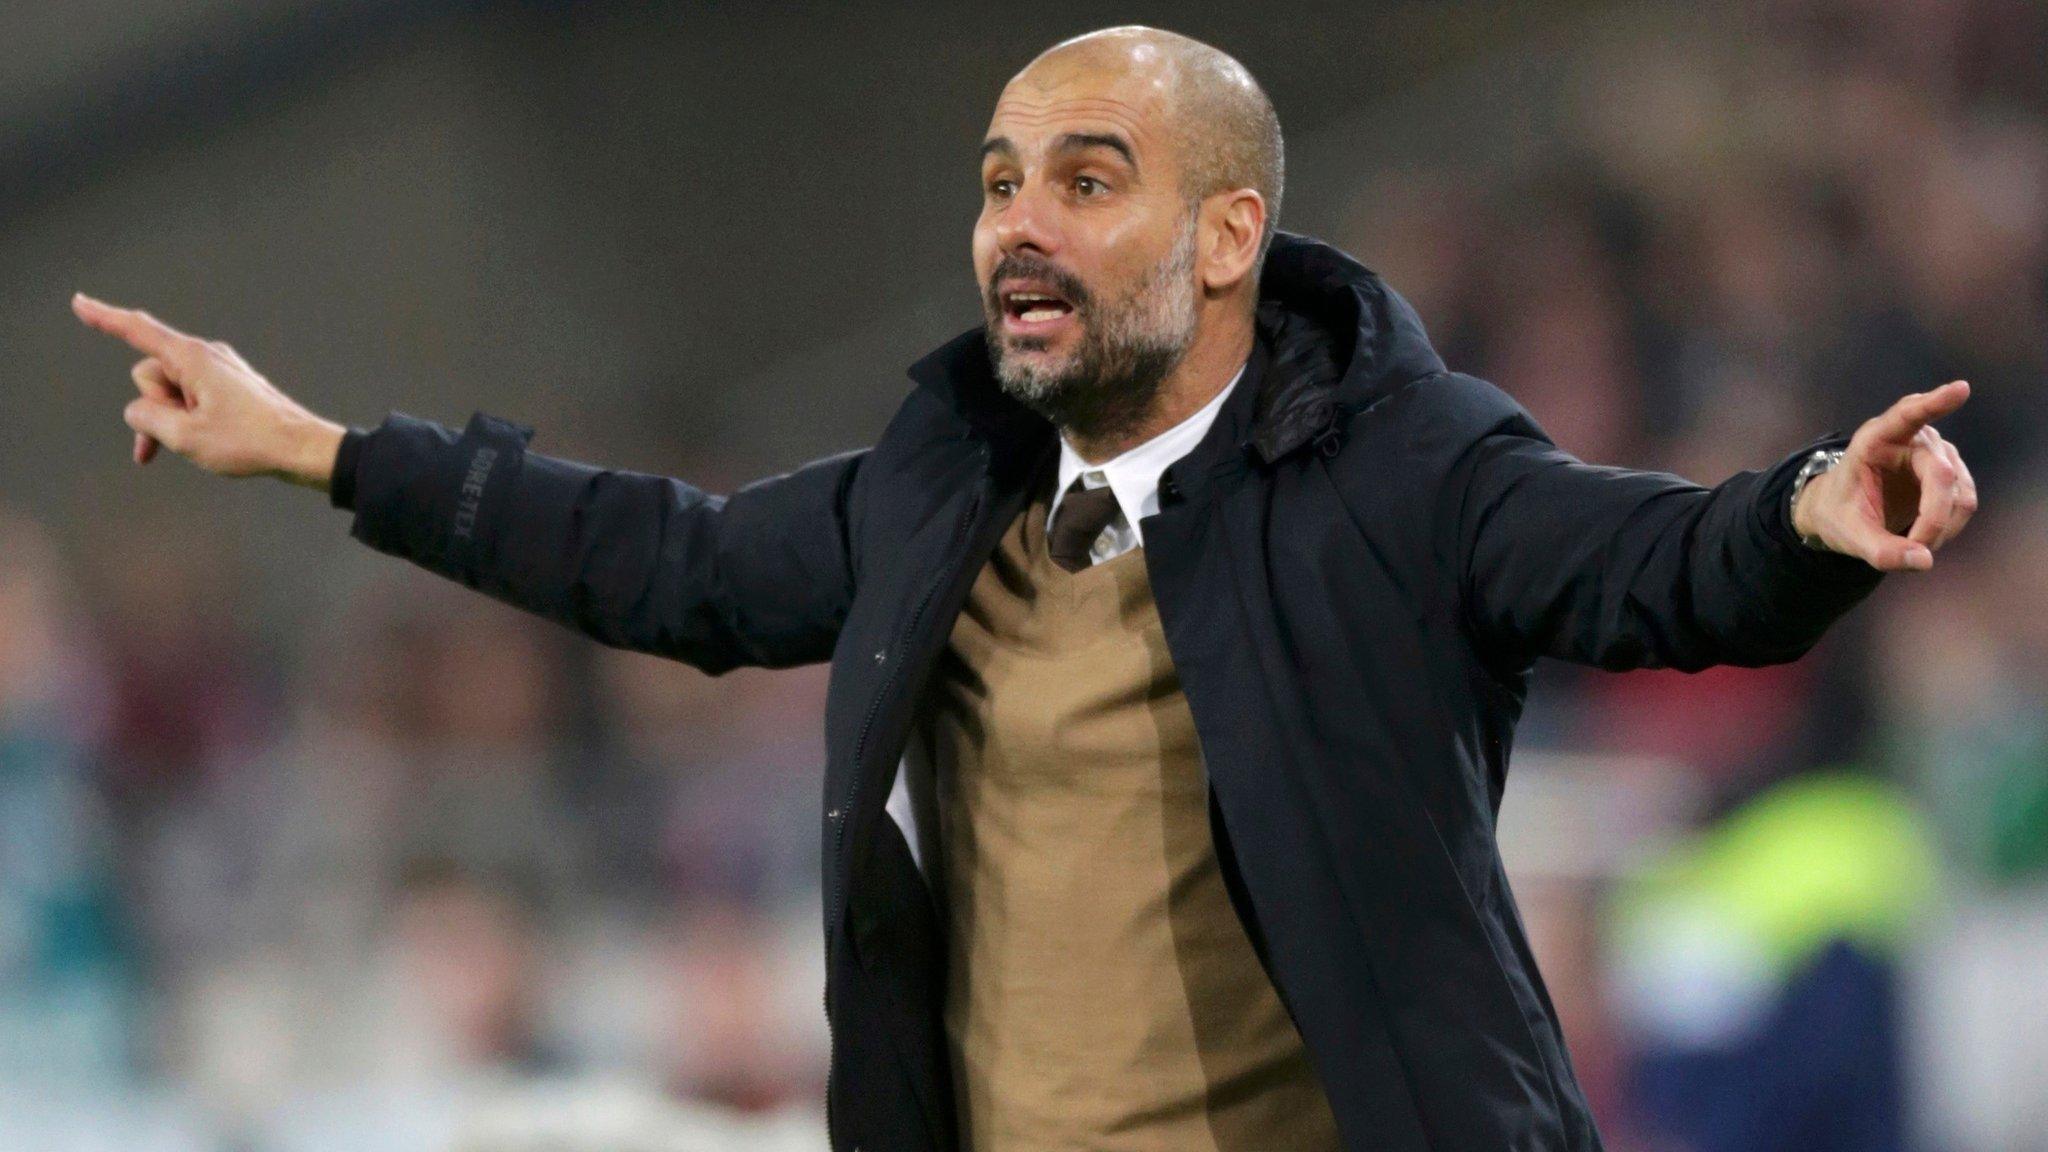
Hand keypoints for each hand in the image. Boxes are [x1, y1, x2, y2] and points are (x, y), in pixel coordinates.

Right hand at [72, 293, 344, 490]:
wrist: (301, 448)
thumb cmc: (249, 441)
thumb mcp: (184, 435)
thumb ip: (146, 418)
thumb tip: (139, 409)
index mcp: (192, 358)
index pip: (138, 331)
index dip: (105, 318)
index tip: (79, 302)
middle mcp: (205, 356)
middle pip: (149, 373)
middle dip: (154, 404)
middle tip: (190, 428)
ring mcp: (217, 372)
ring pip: (167, 392)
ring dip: (170, 419)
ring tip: (203, 441)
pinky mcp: (226, 388)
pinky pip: (187, 400)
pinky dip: (178, 422)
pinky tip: (173, 448)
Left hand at [1793, 380, 1977, 571]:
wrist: (1843, 512)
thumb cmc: (1840, 514)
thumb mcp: (1848, 535)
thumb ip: (1881, 551)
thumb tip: (1924, 561)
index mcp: (1875, 440)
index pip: (1906, 415)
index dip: (1934, 403)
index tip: (1960, 389)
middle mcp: (1910, 439)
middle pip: (1940, 474)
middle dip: (1933, 516)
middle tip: (1917, 548)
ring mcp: (1935, 454)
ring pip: (1959, 492)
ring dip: (1941, 526)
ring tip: (1911, 544)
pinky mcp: (1950, 472)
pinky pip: (1964, 502)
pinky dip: (1949, 526)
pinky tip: (1926, 536)